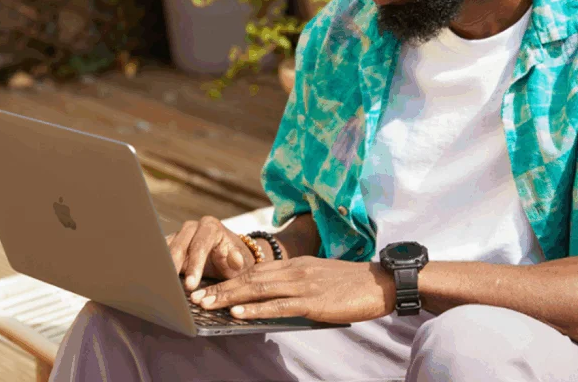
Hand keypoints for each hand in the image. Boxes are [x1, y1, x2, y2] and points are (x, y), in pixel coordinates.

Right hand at [165, 216, 257, 289]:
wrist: (227, 258)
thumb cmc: (234, 261)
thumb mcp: (241, 262)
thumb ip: (238, 260)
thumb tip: (236, 260)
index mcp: (211, 227)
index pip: (200, 245)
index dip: (194, 265)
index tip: (191, 285)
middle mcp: (193, 227)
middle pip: (180, 246)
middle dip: (175, 267)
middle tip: (172, 288)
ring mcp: (179, 235)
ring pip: (166, 248)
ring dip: (163, 266)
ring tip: (159, 284)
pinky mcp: (170, 244)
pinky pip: (160, 253)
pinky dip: (158, 265)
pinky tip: (153, 279)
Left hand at [187, 256, 396, 323]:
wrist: (381, 283)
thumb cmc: (351, 284)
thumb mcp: (318, 277)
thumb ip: (295, 284)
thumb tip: (271, 298)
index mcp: (295, 264)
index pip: (254, 270)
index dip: (229, 278)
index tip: (207, 286)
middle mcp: (295, 270)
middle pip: (250, 277)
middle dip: (221, 288)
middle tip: (196, 298)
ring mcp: (303, 284)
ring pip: (258, 289)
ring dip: (230, 298)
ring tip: (207, 305)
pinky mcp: (313, 301)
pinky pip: (278, 305)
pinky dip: (256, 309)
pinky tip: (239, 313)